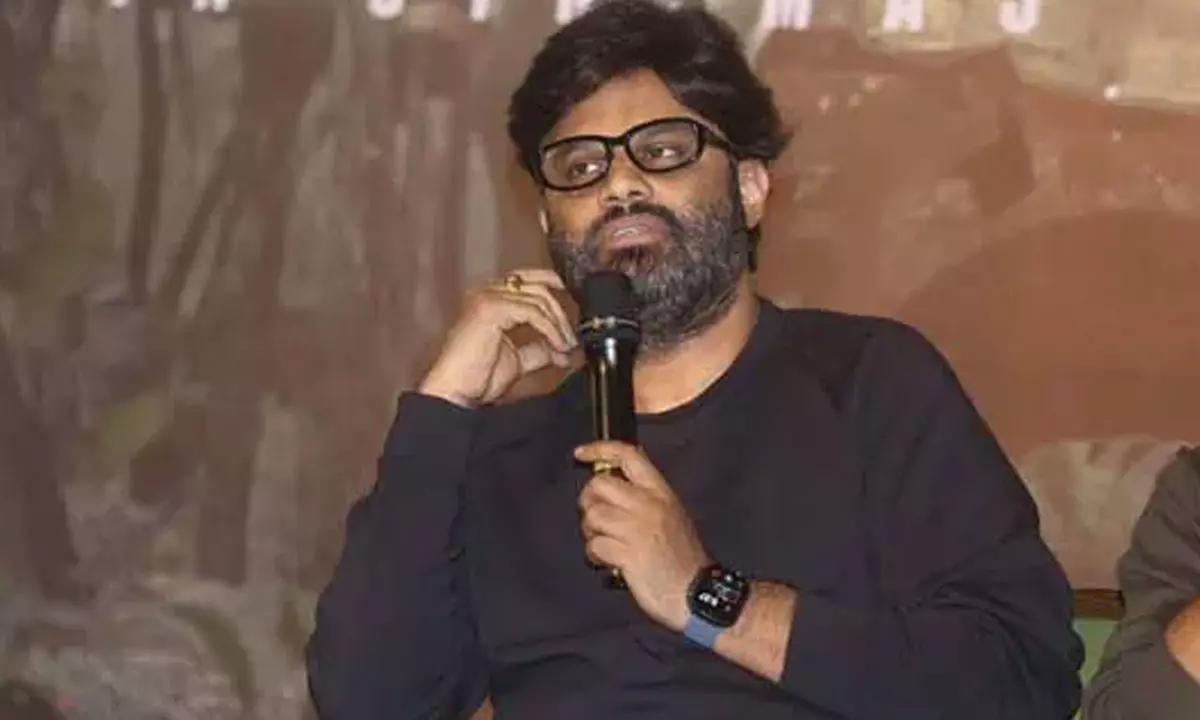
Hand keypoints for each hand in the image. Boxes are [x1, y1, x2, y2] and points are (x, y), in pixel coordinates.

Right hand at [418, 269, 576, 407]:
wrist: (456, 392)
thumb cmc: (476, 378)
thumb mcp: (517, 360)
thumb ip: (539, 349)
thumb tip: (563, 349)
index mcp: (491, 297)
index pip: (530, 278)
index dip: (555, 291)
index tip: (572, 314)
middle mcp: (487, 291)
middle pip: (538, 284)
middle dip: (561, 312)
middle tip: (572, 339)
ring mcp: (487, 297)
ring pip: (539, 297)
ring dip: (559, 324)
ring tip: (565, 347)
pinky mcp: (491, 308)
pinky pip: (533, 311)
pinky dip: (550, 329)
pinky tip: (557, 346)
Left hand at [575, 441, 710, 631]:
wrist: (696, 593)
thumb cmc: (682, 558)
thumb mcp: (672, 515)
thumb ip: (645, 497)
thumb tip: (611, 485)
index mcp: (662, 493)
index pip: (629, 456)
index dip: (600, 450)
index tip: (581, 454)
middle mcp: (649, 505)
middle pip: (600, 484)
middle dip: (589, 500)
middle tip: (596, 518)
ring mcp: (637, 529)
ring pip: (593, 515)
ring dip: (591, 531)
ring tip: (605, 543)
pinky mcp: (628, 553)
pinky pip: (594, 544)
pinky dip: (595, 554)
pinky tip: (608, 561)